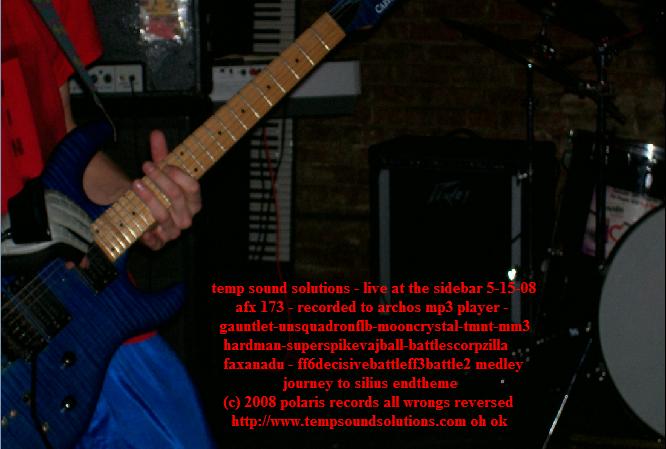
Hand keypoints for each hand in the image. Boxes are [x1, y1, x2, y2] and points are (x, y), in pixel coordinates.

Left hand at [132, 130, 201, 249]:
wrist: (142, 212)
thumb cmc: (157, 189)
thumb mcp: (159, 171)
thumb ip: (160, 154)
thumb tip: (156, 133)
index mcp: (193, 201)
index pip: (193, 188)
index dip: (179, 176)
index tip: (164, 164)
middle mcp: (187, 217)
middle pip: (177, 198)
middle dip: (161, 180)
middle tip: (146, 166)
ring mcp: (173, 231)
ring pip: (164, 216)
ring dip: (149, 199)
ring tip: (136, 183)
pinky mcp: (159, 243)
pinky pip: (155, 241)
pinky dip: (147, 233)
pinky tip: (138, 221)